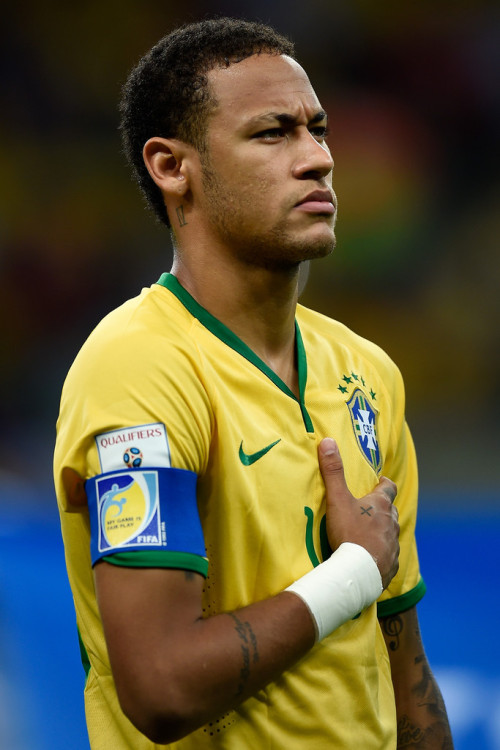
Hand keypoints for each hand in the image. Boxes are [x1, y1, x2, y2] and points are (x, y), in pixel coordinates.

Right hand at [318, 438, 399, 589]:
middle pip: (391, 511)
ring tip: (370, 534)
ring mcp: (393, 544)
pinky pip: (389, 555)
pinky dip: (382, 553)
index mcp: (380, 505)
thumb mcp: (337, 499)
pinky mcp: (392, 564)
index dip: (385, 484)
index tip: (381, 481)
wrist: (358, 571)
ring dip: (383, 531)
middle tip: (370, 510)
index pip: (388, 488)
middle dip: (383, 509)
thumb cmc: (349, 533)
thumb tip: (328, 441)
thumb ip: (333, 472)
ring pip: (391, 533)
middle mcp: (391, 522)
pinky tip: (371, 558)